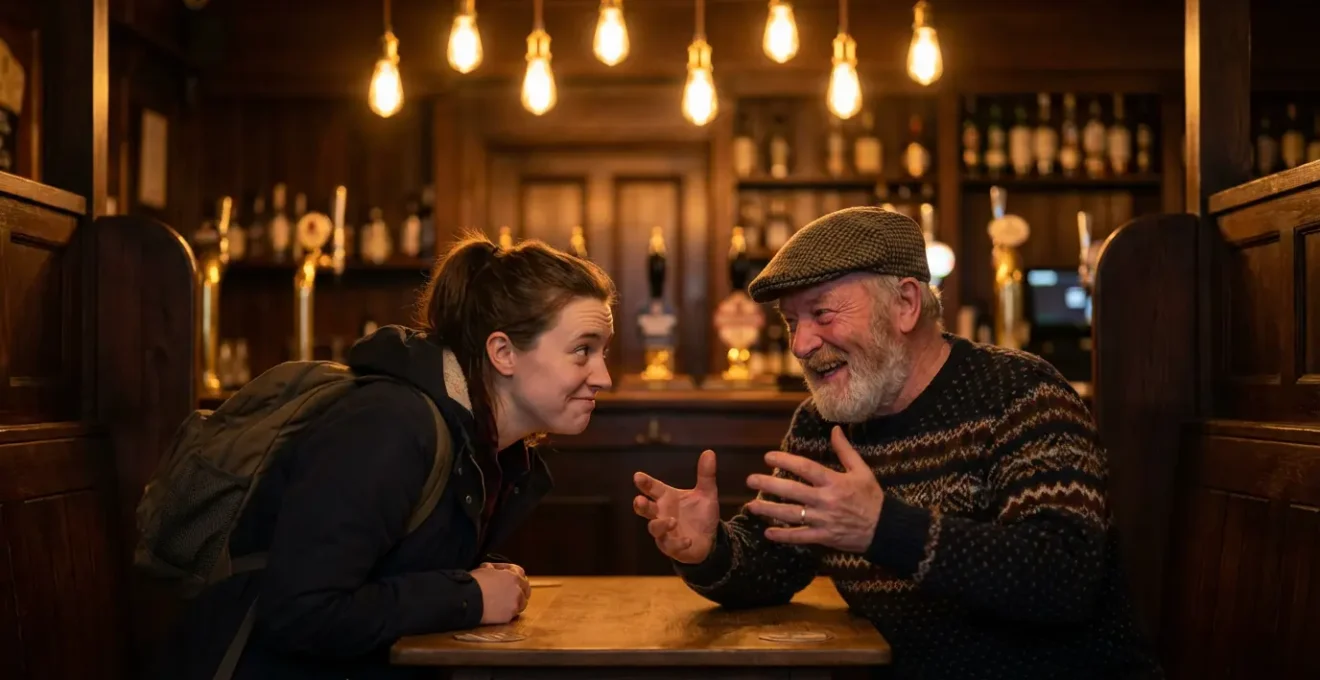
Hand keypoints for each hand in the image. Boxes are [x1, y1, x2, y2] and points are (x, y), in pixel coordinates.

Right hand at [470, 563, 529, 624]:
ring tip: (506, 602)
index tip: (507, 576)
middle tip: (510, 591)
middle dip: (520, 589)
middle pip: (525, 589)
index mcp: (512, 576)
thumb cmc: (474, 582)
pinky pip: (513, 614)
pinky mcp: (509, 616)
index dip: (514, 573)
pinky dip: (508, 612)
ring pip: (522, 603)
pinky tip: (500, 611)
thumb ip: (494, 570)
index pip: (520, 573)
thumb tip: (492, 569)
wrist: (468, 600)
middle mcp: (517, 590)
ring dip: (516, 601)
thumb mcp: (485, 569)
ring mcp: (514, 604)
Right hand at [632, 450, 720, 563]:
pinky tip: (687, 540)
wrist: (710, 539)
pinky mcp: (672, 547)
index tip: (637, 476)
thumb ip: (706, 475)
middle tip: (639, 500)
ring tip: (672, 521)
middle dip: (640, 505)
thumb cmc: (701, 514)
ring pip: (655, 529)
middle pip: (645, 509)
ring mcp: (665, 532)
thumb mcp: (707, 493)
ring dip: (661, 524)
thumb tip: (709, 451)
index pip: (652, 488)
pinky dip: (678, 543)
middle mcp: (662, 513)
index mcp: (667, 498)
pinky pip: (671, 546)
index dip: (645, 482)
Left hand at [745, 426, 884, 553]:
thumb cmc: (872, 498)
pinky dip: (784, 536)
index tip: (768, 457)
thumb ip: (846, 450)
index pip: (805, 468)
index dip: (785, 461)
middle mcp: (826, 500)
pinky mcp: (824, 537)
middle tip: (750, 480)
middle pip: (792, 491)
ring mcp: (823, 520)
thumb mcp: (862, 471)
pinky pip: (800, 537)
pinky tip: (768, 532)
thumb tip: (835, 429)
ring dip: (769, 510)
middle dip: (769, 485)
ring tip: (750, 506)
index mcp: (834, 482)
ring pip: (791, 514)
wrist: (885, 528)